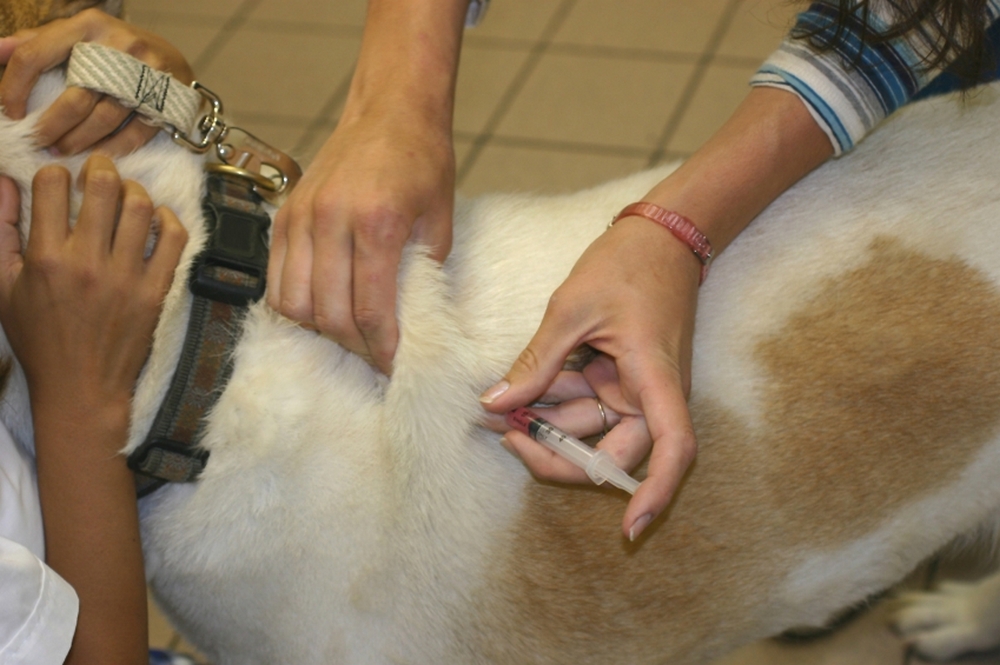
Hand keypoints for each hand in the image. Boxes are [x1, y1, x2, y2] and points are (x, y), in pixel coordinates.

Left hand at [0, 9, 193, 155]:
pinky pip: (134, 134)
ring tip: (61, 150)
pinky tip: (95, 156)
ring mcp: (146, 76)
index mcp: (88, 25)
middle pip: (74, 97)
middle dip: (50, 126)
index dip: (14, 88)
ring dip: (77, 141)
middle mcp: (119, 46)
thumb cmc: (114, 49)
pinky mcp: (164, 101)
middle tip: (37, 141)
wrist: (174, 61)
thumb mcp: (76, 34)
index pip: (35, 55)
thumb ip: (36, 41)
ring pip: (103, 119)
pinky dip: (111, 149)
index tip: (10, 112)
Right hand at [0, 155, 186, 421]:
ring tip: (127, 193)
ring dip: (134, 190)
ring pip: (141, 208)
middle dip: (100, 167)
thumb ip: (1, 230)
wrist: (81, 387)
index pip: (52, 185)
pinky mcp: (155, 291)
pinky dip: (169, 219)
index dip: (55, 173)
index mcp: (45, 259)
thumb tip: (4, 180)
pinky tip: (157, 218)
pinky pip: (174, 240)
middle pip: (103, 186)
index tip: (60, 181)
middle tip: (99, 170)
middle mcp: (87, 263)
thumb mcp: (2, 286)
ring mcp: (126, 277)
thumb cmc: (39, 338)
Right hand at [267, 110, 454, 373]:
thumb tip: (410, 324)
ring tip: (349, 334)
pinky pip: (275, 279)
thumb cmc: (421, 161)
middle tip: (374, 355)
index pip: (370, 309)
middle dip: (354, 346)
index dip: (381, 348)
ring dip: (321, 330)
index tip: (393, 365)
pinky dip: (294, 305)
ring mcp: (301, 216)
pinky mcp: (284, 215)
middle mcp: (331, 219)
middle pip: (328, 314)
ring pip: (293, 303)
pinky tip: (321, 309)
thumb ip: (424, 273)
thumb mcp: (440, 220)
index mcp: (377, 222)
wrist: (390, 110)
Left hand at [479, 218, 701, 540]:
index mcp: (655, 378)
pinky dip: (552, 401)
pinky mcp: (620, 379)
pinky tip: (515, 394)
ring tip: (494, 408)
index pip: (673, 448)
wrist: (659, 233)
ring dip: (544, 423)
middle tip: (505, 436)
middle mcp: (652, 394)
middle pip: (613, 453)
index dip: (656, 493)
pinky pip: (585, 404)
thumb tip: (495, 404)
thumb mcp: (572, 309)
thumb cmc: (627, 263)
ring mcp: (636, 388)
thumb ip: (536, 361)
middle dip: (557, 452)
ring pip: (589, 428)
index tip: (630, 530)